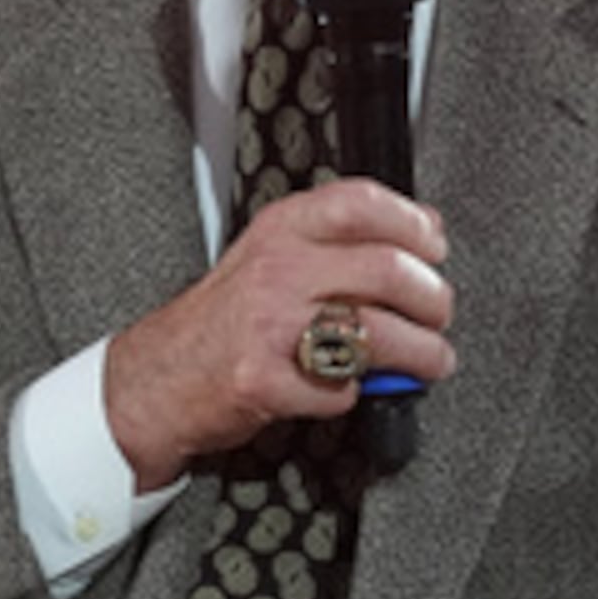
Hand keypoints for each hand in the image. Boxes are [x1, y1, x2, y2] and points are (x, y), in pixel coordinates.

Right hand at [105, 178, 453, 488]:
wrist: (157, 377)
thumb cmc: (223, 317)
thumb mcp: (270, 254)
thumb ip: (336, 240)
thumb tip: (421, 228)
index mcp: (281, 229)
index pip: (363, 203)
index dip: (414, 224)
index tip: (436, 247)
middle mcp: (276, 269)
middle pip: (388, 271)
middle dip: (433, 299)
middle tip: (439, 315)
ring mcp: (269, 325)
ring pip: (377, 334)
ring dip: (421, 354)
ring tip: (430, 360)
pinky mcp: (265, 380)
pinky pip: (342, 390)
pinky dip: (358, 394)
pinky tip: (350, 388)